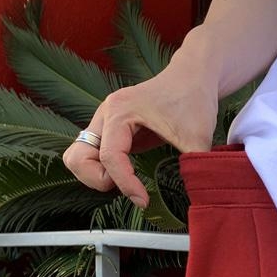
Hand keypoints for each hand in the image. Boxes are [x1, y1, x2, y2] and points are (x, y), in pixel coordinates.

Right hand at [62, 67, 217, 203]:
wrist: (193, 76)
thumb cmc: (194, 100)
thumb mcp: (198, 136)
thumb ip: (195, 166)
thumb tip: (198, 196)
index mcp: (121, 111)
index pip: (110, 157)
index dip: (125, 184)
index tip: (144, 201)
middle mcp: (106, 114)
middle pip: (78, 157)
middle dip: (98, 180)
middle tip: (129, 186)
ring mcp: (105, 122)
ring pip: (78, 157)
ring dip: (95, 176)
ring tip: (126, 180)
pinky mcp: (110, 130)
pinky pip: (90, 156)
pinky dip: (102, 170)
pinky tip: (127, 174)